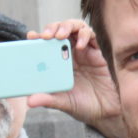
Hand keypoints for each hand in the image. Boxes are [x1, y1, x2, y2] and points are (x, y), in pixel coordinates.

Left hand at [26, 20, 127, 137]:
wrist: (107, 111)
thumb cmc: (84, 106)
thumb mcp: (63, 103)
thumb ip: (48, 100)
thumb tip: (29, 101)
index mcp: (57, 64)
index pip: (44, 44)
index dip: (37, 37)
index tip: (31, 37)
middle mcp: (69, 55)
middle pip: (58, 31)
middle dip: (51, 28)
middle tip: (46, 35)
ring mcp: (84, 52)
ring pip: (74, 28)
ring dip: (66, 26)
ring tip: (61, 36)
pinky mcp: (97, 52)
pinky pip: (91, 35)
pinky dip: (84, 35)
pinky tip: (81, 45)